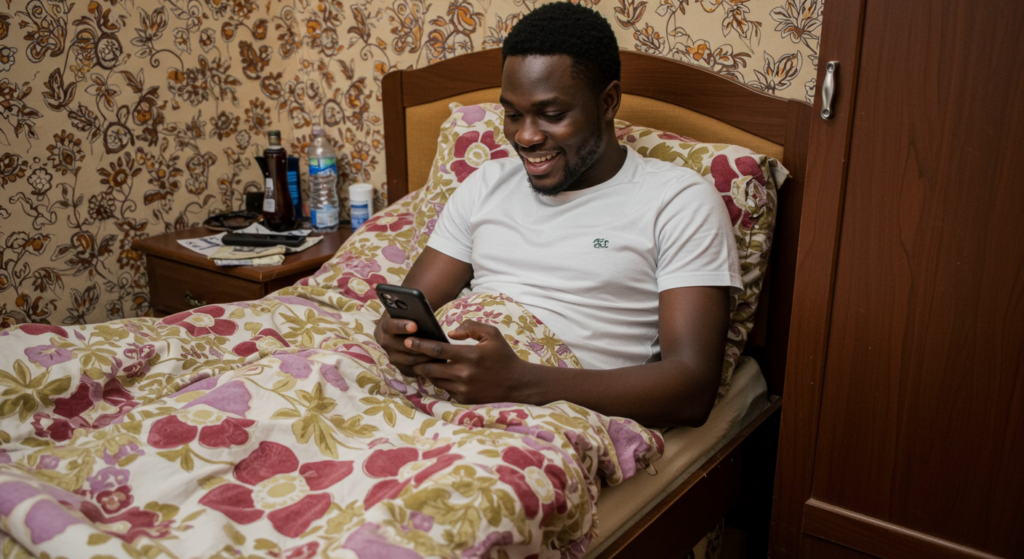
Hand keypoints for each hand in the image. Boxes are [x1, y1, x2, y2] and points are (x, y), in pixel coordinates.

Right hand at [373, 313, 439, 376]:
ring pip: (407, 360)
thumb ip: (415, 310)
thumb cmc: (413, 317)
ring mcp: (392, 357)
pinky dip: (424, 367)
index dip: (401, 326)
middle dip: (416, 345)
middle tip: (432, 344)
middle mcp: (385, 343)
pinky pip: (412, 370)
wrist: (410, 329)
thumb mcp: (411, 310)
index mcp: (384, 326)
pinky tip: (437, 362)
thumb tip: (424, 312)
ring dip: (423, 357)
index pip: (389, 326)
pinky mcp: (401, 368)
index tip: (414, 325)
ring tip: (438, 353)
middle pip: (399, 346)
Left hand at [407, 320, 533, 404]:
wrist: (517, 384)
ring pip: (434, 379)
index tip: (408, 341)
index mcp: (470, 355)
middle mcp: (464, 374)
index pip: (437, 349)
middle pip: (429, 367)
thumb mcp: (492, 334)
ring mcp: (463, 389)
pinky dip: (439, 380)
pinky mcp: (463, 399)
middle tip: (408, 353)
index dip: (420, 345)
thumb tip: (451, 333)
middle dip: (416, 360)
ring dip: (426, 371)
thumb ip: (471, 327)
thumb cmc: (503, 356)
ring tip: (421, 361)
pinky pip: (444, 388)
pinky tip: (438, 373)